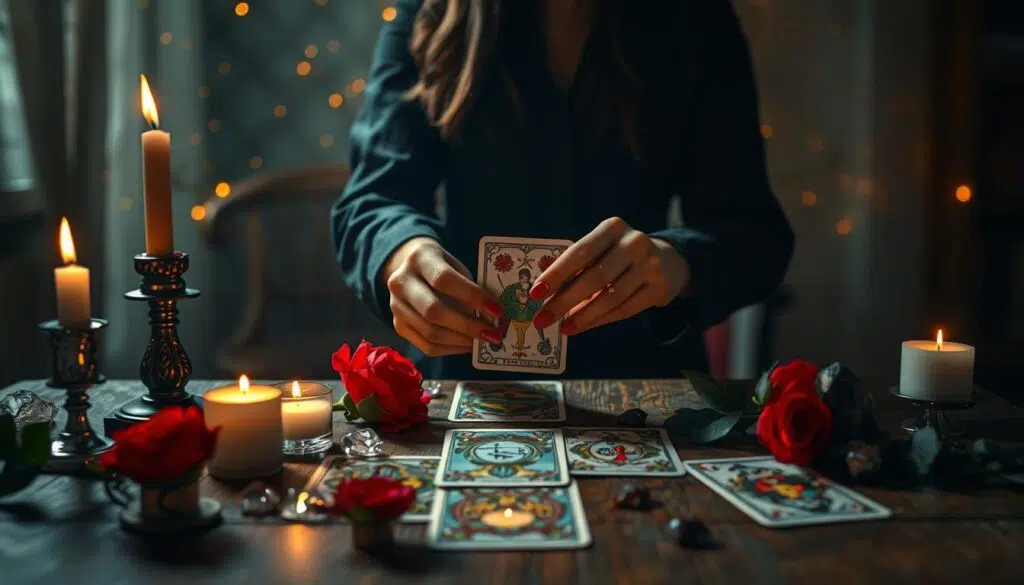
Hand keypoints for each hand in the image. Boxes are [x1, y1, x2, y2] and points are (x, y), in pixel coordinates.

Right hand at [384, 237, 503, 355]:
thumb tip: (495, 317)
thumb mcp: (455, 266)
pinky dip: (451, 349)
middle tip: (493, 334)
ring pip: (430, 333)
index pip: (444, 280)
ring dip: (461, 341)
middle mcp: (401, 282)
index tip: (497, 310)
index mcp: (419, 258)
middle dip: (468, 326)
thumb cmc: (441, 266)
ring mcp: (395, 306)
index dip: (472, 296)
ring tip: (483, 341)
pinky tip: (467, 345)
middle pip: (433, 311)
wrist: (408, 268)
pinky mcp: (398, 325)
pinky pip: (426, 345)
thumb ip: (470, 286)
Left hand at [529, 218, 689, 334]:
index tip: (534, 293)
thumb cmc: (619, 255)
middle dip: (564, 301)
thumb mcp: (601, 249)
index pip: (579, 253)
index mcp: (612, 228)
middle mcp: (633, 243)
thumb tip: (542, 292)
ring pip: (610, 298)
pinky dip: (600, 320)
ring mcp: (650, 266)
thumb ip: (576, 265)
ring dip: (582, 316)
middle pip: (594, 278)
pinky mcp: (659, 288)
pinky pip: (624, 309)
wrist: (668, 261)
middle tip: (542, 319)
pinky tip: (582, 326)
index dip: (556, 274)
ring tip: (562, 327)